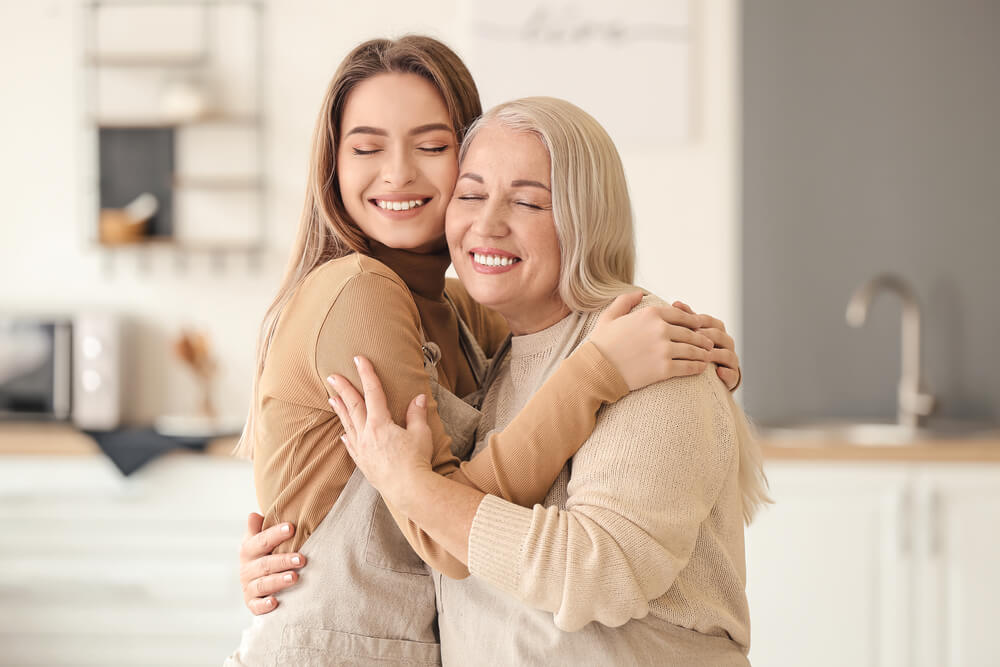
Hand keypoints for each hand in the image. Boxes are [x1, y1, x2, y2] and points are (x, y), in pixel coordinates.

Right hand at [239, 512, 305, 614]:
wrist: (256, 583)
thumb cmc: (265, 555)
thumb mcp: (260, 541)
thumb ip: (258, 529)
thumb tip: (253, 515)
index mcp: (248, 550)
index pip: (261, 541)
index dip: (275, 534)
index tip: (291, 528)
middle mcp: (246, 569)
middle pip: (264, 564)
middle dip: (283, 561)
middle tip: (301, 559)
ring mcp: (249, 587)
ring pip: (263, 584)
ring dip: (278, 581)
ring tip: (294, 578)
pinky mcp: (252, 604)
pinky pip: (257, 606)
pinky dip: (265, 605)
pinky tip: (275, 602)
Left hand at [327, 356, 434, 500]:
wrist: (409, 489)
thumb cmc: (416, 461)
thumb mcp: (421, 433)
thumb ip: (417, 414)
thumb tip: (418, 399)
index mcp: (381, 424)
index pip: (373, 392)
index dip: (366, 374)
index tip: (358, 359)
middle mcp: (367, 435)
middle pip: (353, 407)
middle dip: (343, 389)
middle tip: (332, 376)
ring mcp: (363, 450)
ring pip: (349, 425)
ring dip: (340, 410)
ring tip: (331, 399)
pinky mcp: (364, 464)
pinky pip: (352, 447)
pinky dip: (347, 438)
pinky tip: (343, 434)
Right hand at [590, 291, 715, 390]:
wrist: (595, 370)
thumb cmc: (600, 344)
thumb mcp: (609, 316)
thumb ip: (625, 301)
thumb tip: (639, 293)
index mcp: (650, 314)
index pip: (681, 314)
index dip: (693, 320)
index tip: (699, 325)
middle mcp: (660, 329)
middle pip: (690, 332)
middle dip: (702, 338)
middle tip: (709, 342)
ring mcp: (663, 349)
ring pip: (693, 350)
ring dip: (703, 353)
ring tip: (707, 355)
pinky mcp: (664, 369)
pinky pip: (688, 367)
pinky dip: (698, 367)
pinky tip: (701, 368)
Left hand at [672, 300, 740, 390]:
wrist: (709, 376)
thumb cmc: (696, 351)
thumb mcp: (692, 335)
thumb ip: (686, 320)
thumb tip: (675, 303)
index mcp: (716, 330)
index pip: (710, 321)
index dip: (697, 319)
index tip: (683, 321)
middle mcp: (726, 343)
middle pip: (719, 335)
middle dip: (706, 335)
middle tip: (692, 337)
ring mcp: (731, 359)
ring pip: (727, 354)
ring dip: (715, 354)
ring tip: (704, 355)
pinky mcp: (733, 376)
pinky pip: (732, 374)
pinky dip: (727, 373)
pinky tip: (718, 372)